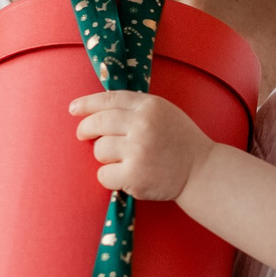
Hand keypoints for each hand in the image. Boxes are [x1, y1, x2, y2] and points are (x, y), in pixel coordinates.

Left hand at [72, 90, 211, 201]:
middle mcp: (143, 125)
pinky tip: (125, 176)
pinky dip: (110, 177)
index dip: (87, 104)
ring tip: (123, 160)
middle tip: (83, 135)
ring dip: (105, 157)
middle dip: (85, 129)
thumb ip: (136, 108)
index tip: (74, 109)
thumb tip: (99, 108)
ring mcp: (138, 150)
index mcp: (149, 106)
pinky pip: (103, 174)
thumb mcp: (164, 112)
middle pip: (98, 123)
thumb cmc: (180, 141)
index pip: (108, 99)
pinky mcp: (134, 175)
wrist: (202, 171)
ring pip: (99, 150)